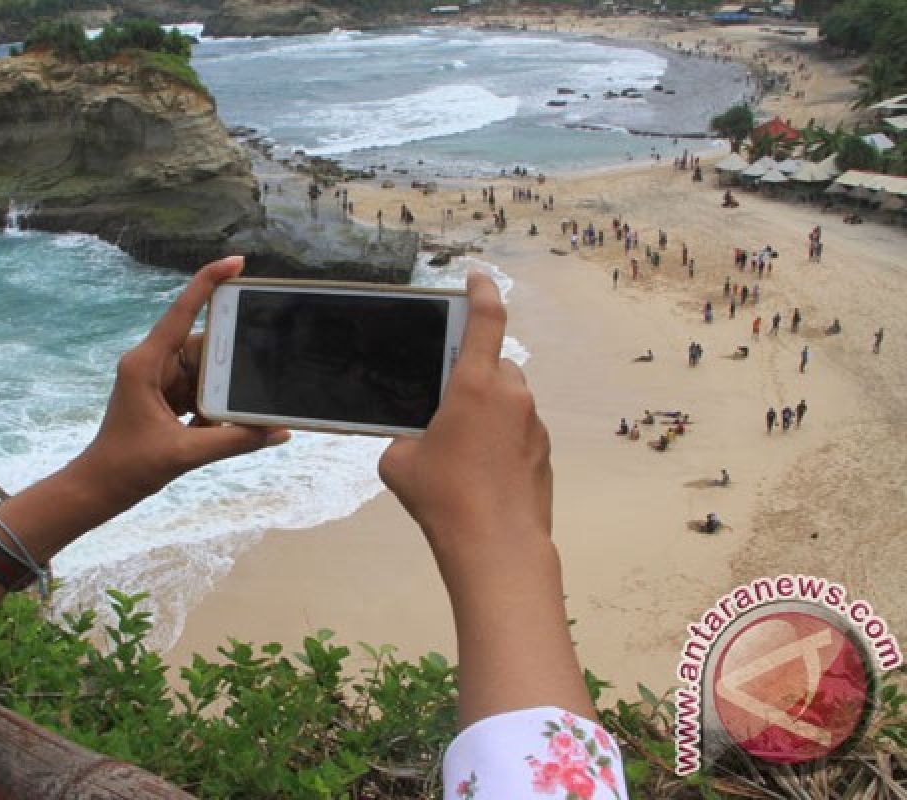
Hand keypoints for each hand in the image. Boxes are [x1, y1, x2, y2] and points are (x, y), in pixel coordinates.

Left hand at [68, 256, 288, 519]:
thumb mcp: (185, 454)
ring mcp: (157, 381)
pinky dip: (213, 407)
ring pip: (203, 371)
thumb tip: (278, 432)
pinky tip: (217, 428)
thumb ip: (234, 441)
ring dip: (221, 391)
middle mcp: (151, 364)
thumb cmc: (127, 467)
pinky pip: (199, 391)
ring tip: (235, 410)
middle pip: (202, 346)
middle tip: (255, 370)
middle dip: (228, 361)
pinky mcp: (164, 398)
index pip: (181, 312)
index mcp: (146, 364)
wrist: (98, 489)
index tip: (236, 262)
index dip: (208, 283)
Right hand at [380, 272, 593, 724]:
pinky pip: (519, 433)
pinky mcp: (544, 454)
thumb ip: (404, 437)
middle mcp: (512, 397)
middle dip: (473, 379)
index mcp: (476, 385)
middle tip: (447, 407)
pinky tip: (479, 475)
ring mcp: (534, 426)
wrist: (495, 547)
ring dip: (488, 414)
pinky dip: (500, 442)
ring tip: (459, 452)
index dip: (482, 293)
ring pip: (509, 402)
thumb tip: (412, 441)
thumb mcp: (399, 462)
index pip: (486, 320)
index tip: (478, 277)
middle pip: (495, 367)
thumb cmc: (444, 499)